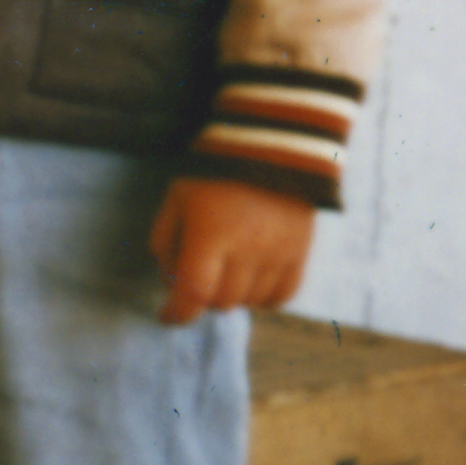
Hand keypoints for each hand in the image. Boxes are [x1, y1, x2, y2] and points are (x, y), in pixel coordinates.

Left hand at [149, 176, 315, 325]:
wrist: (268, 148)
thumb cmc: (211, 174)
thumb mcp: (175, 201)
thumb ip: (165, 244)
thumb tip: (172, 285)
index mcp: (211, 235)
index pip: (195, 293)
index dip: (177, 313)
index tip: (166, 316)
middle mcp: (248, 249)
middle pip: (221, 302)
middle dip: (201, 297)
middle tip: (195, 277)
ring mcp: (279, 253)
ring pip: (250, 302)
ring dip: (231, 295)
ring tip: (223, 268)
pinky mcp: (300, 253)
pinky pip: (281, 297)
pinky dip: (261, 297)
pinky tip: (249, 279)